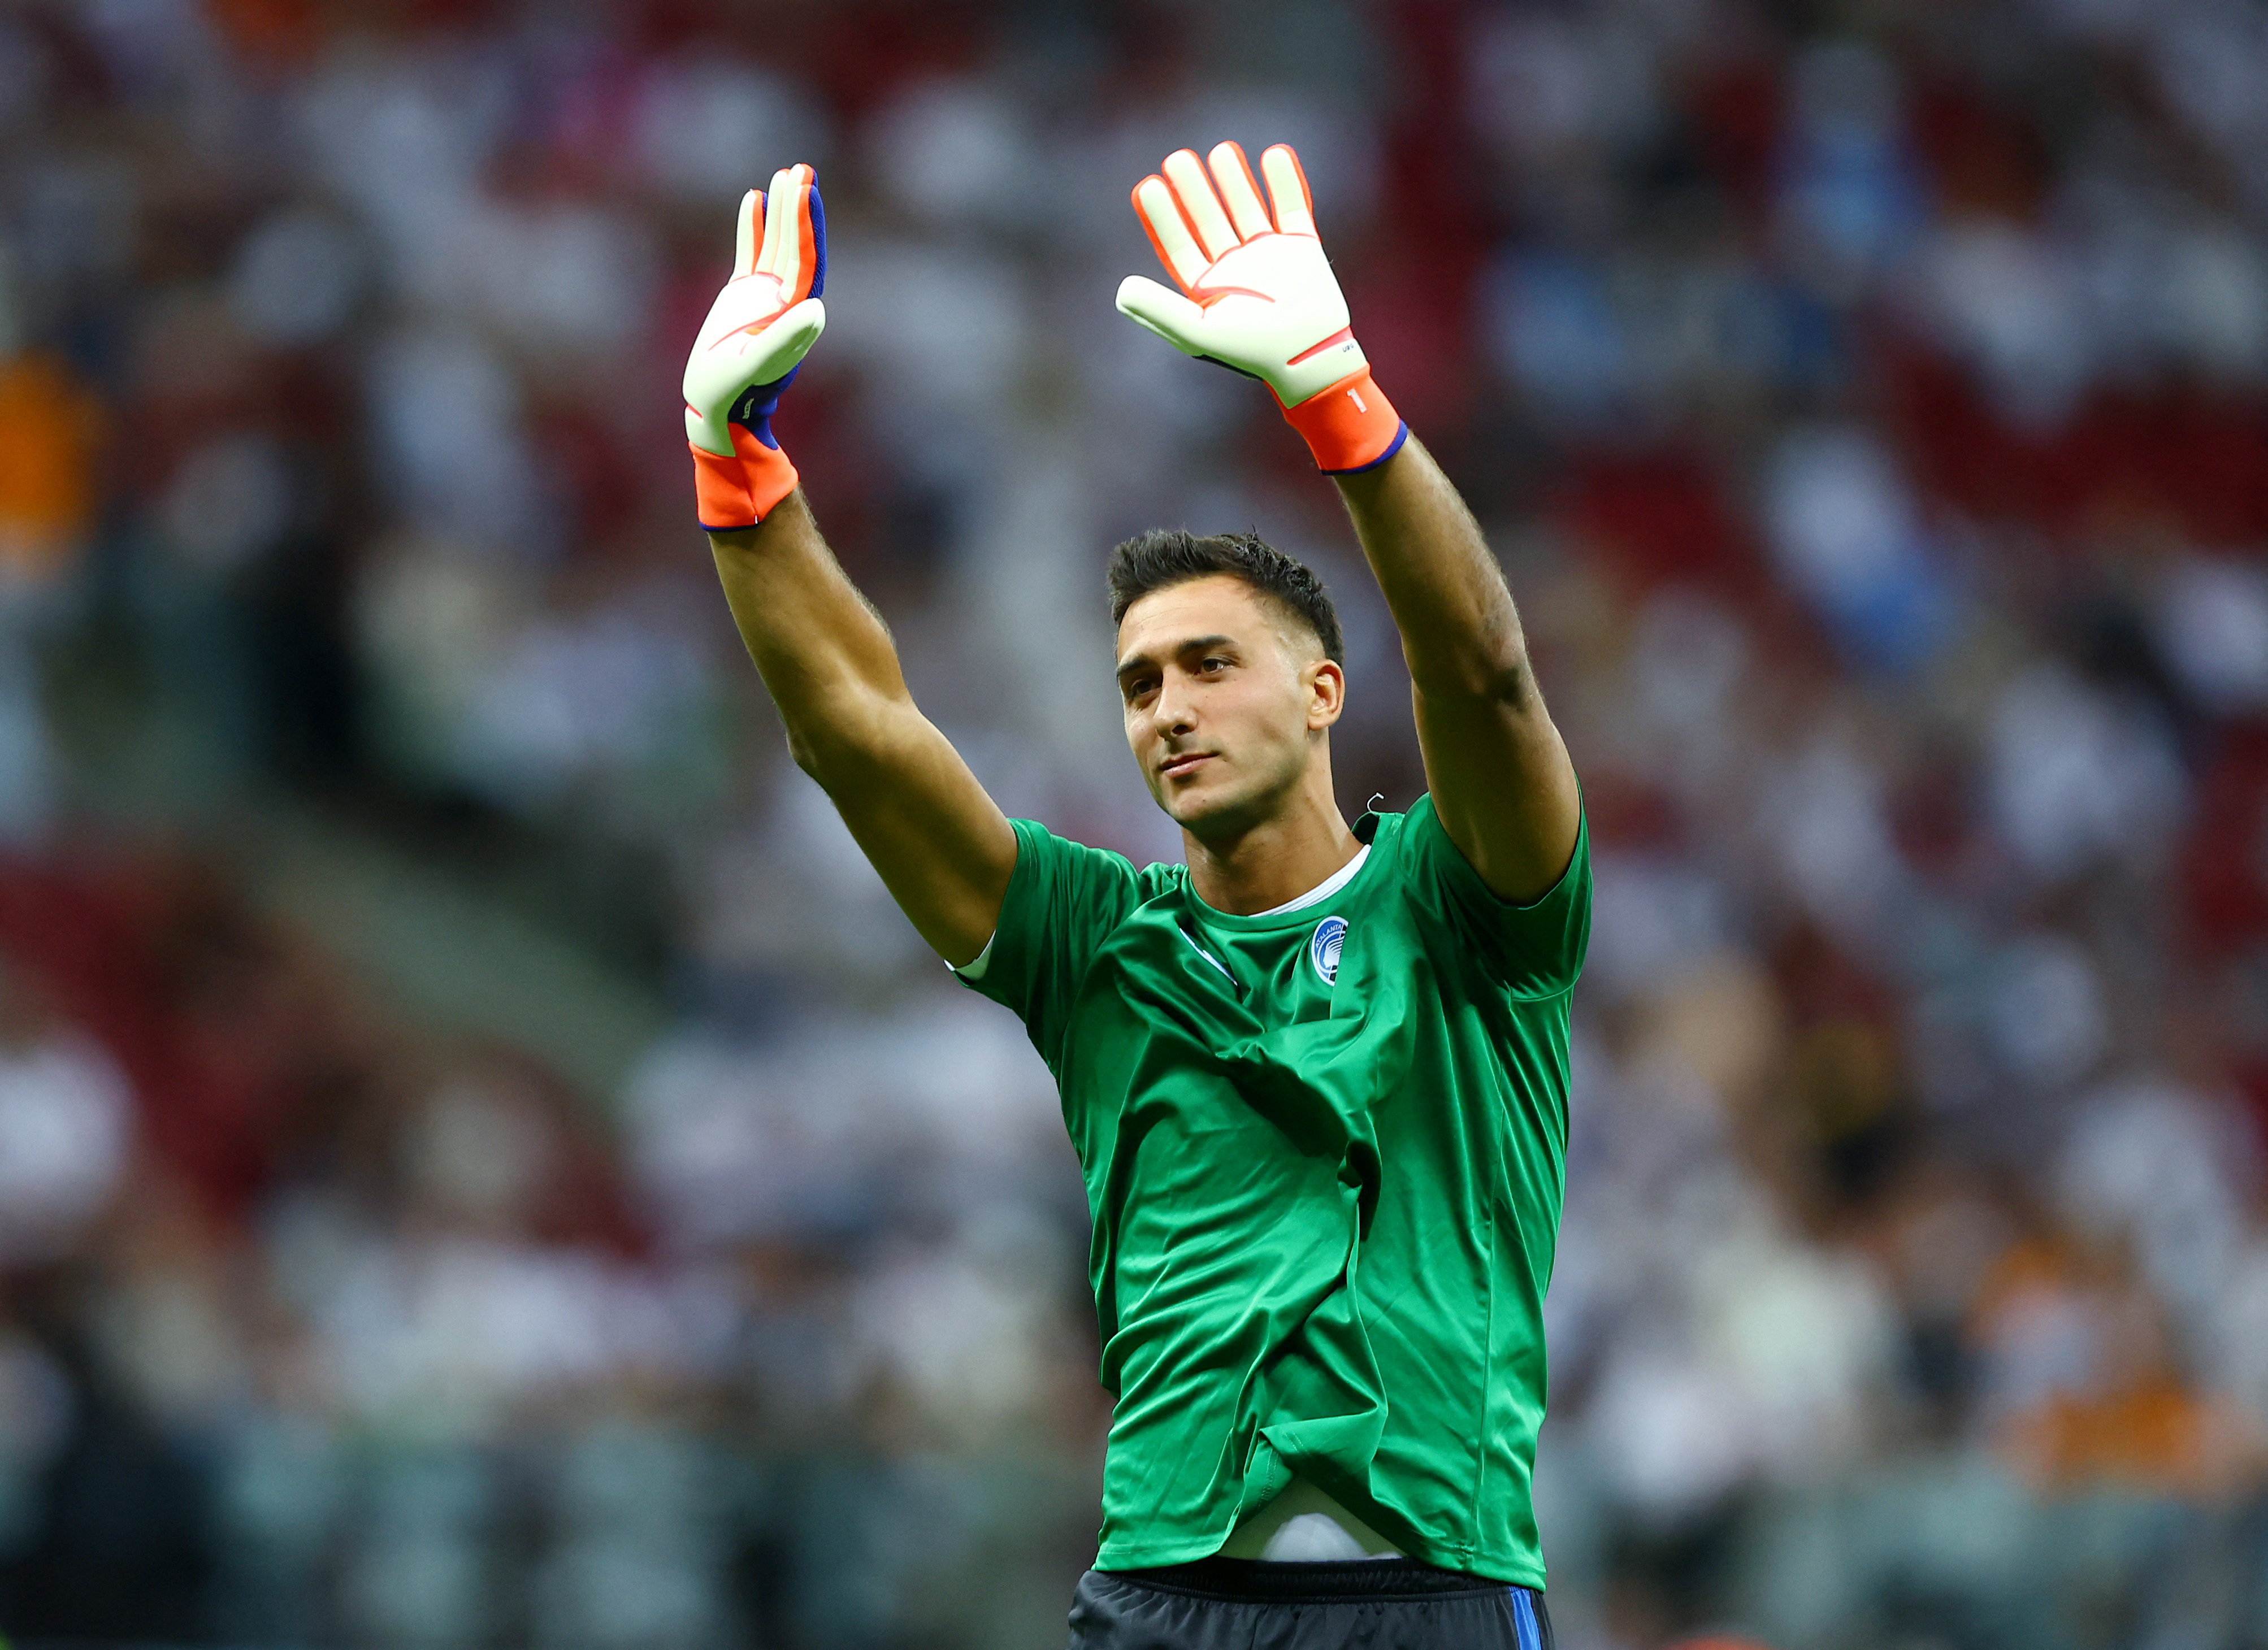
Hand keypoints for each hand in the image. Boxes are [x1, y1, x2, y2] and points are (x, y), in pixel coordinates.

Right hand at [683, 164, 826, 529]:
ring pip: (776, 244)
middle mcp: (784, 300)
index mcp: (793, 313)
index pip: (807, 261)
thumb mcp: (757, 365)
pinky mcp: (742, 297)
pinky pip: (750, 253)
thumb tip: (819, 309)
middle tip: (801, 170)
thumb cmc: (735, 392)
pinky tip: (753, 200)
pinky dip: (752, 228)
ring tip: (783, 174)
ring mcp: (764, 296)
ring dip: (780, 212)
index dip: (808, 226)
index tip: (808, 192)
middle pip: (795, 246)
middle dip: (798, 209)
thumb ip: (786, 338)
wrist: (716, 407)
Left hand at [1116, 142, 1405, 473]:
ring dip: (1235, 181)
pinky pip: (1292, 209)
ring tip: (1221, 151)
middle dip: (1194, 191)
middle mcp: (1235, 269)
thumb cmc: (1252, 351)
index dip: (1163, 217)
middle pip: (1209, 221)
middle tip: (1178, 159)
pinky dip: (1285, 183)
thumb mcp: (1199, 332)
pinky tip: (1273, 155)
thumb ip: (1159, 310)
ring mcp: (1269, 257)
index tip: (1148, 186)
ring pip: (1247, 209)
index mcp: (1209, 289)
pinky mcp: (1302, 249)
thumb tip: (1120, 289)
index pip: (1180, 245)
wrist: (1310, 358)